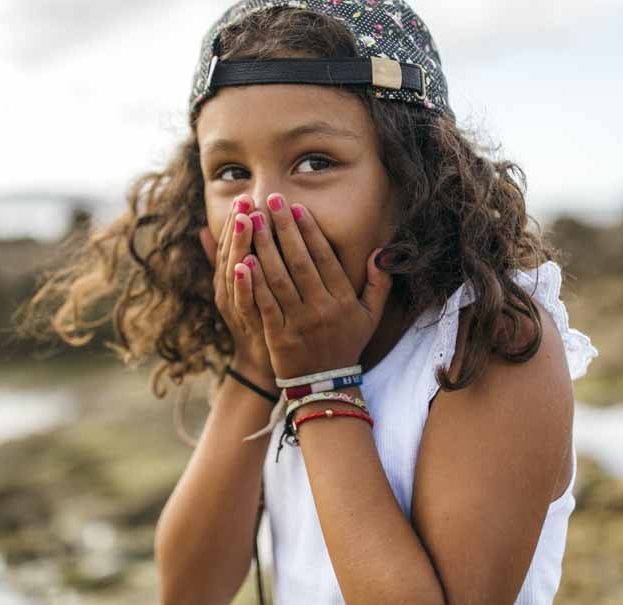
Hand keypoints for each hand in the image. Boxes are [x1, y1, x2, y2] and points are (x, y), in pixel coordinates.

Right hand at [199, 194, 274, 383]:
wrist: (261, 361)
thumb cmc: (256, 318)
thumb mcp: (238, 285)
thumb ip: (223, 259)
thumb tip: (204, 230)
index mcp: (227, 278)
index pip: (229, 243)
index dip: (234, 220)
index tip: (244, 196)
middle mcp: (227, 289)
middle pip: (229, 252)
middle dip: (237, 225)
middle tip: (245, 199)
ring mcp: (235, 305)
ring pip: (233, 272)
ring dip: (239, 245)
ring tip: (245, 220)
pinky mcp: (247, 322)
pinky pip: (242, 301)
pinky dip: (242, 283)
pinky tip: (246, 265)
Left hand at [236, 192, 392, 380]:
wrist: (325, 386)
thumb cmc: (346, 344)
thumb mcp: (370, 316)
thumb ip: (378, 284)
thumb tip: (380, 252)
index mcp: (343, 301)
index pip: (325, 259)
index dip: (309, 231)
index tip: (296, 207)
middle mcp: (322, 309)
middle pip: (300, 262)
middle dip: (284, 229)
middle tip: (270, 200)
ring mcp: (299, 323)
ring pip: (279, 279)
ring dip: (264, 247)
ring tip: (252, 221)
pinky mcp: (278, 336)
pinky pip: (264, 304)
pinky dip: (253, 283)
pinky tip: (242, 260)